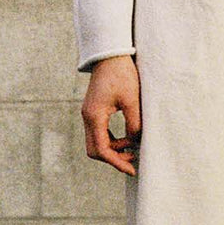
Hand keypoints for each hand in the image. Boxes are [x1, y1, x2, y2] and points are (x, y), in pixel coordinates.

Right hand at [81, 55, 141, 175]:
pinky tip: (127, 138)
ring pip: (96, 143)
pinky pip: (99, 133)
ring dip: (114, 149)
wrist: (111, 55)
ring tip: (133, 146)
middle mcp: (88, 117)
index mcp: (94, 116)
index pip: (102, 149)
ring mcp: (89, 114)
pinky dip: (111, 140)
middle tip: (133, 159)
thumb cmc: (122, 74)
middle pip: (95, 150)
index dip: (116, 162)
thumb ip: (134, 123)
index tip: (132, 169)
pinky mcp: (94, 111)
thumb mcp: (132, 100)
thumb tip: (135, 142)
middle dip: (113, 158)